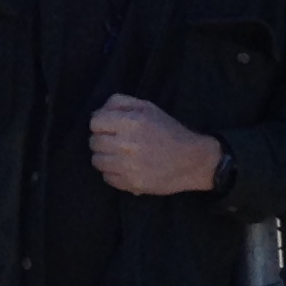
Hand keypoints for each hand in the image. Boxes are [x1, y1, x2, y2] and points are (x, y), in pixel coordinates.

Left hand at [90, 94, 222, 195]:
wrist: (192, 161)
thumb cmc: (169, 131)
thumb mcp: (148, 108)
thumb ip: (121, 103)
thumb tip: (97, 112)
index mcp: (132, 122)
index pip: (95, 122)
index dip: (100, 124)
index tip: (109, 128)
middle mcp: (127, 144)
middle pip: (94, 142)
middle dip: (102, 141)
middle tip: (116, 143)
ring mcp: (127, 166)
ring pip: (97, 161)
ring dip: (106, 158)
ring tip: (119, 157)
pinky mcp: (130, 183)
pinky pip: (107, 177)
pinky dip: (113, 173)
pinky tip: (126, 169)